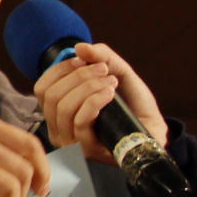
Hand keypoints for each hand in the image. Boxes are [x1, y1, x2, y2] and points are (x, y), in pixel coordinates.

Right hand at [33, 42, 169, 168]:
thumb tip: (79, 47)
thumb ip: (101, 58)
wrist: (153, 129)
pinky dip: (95, 101)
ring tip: (112, 82)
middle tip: (104, 70)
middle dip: (78, 76)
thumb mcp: (118, 73)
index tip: (84, 60)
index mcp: (59, 110)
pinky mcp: (85, 148)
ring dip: (88, 87)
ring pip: (64, 107)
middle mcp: (59, 127)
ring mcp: (70, 140)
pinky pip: (80, 120)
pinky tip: (110, 94)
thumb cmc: (133, 105)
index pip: (42, 87)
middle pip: (51, 96)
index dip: (60, 69)